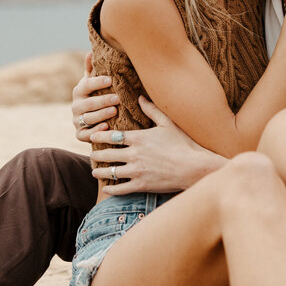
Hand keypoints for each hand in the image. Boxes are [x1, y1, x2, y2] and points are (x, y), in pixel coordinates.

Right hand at [71, 52, 119, 142]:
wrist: (92, 120)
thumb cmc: (96, 97)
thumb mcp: (93, 84)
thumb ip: (92, 70)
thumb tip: (90, 51)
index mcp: (79, 91)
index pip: (86, 85)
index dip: (97, 82)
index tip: (110, 79)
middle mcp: (75, 106)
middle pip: (87, 103)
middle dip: (102, 100)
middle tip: (117, 98)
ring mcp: (77, 121)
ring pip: (87, 118)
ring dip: (101, 115)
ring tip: (114, 111)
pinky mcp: (79, 134)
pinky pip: (85, 135)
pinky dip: (95, 132)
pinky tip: (106, 127)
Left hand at [90, 96, 225, 194]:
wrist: (194, 167)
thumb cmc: (183, 143)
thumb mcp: (167, 123)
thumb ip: (152, 109)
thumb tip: (140, 97)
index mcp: (138, 138)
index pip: (111, 136)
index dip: (98, 136)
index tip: (92, 136)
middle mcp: (134, 154)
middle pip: (106, 154)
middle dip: (96, 155)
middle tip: (91, 155)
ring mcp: (137, 171)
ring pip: (110, 172)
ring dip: (99, 172)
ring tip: (95, 171)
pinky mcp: (141, 185)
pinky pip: (120, 188)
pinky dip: (111, 188)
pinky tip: (106, 188)